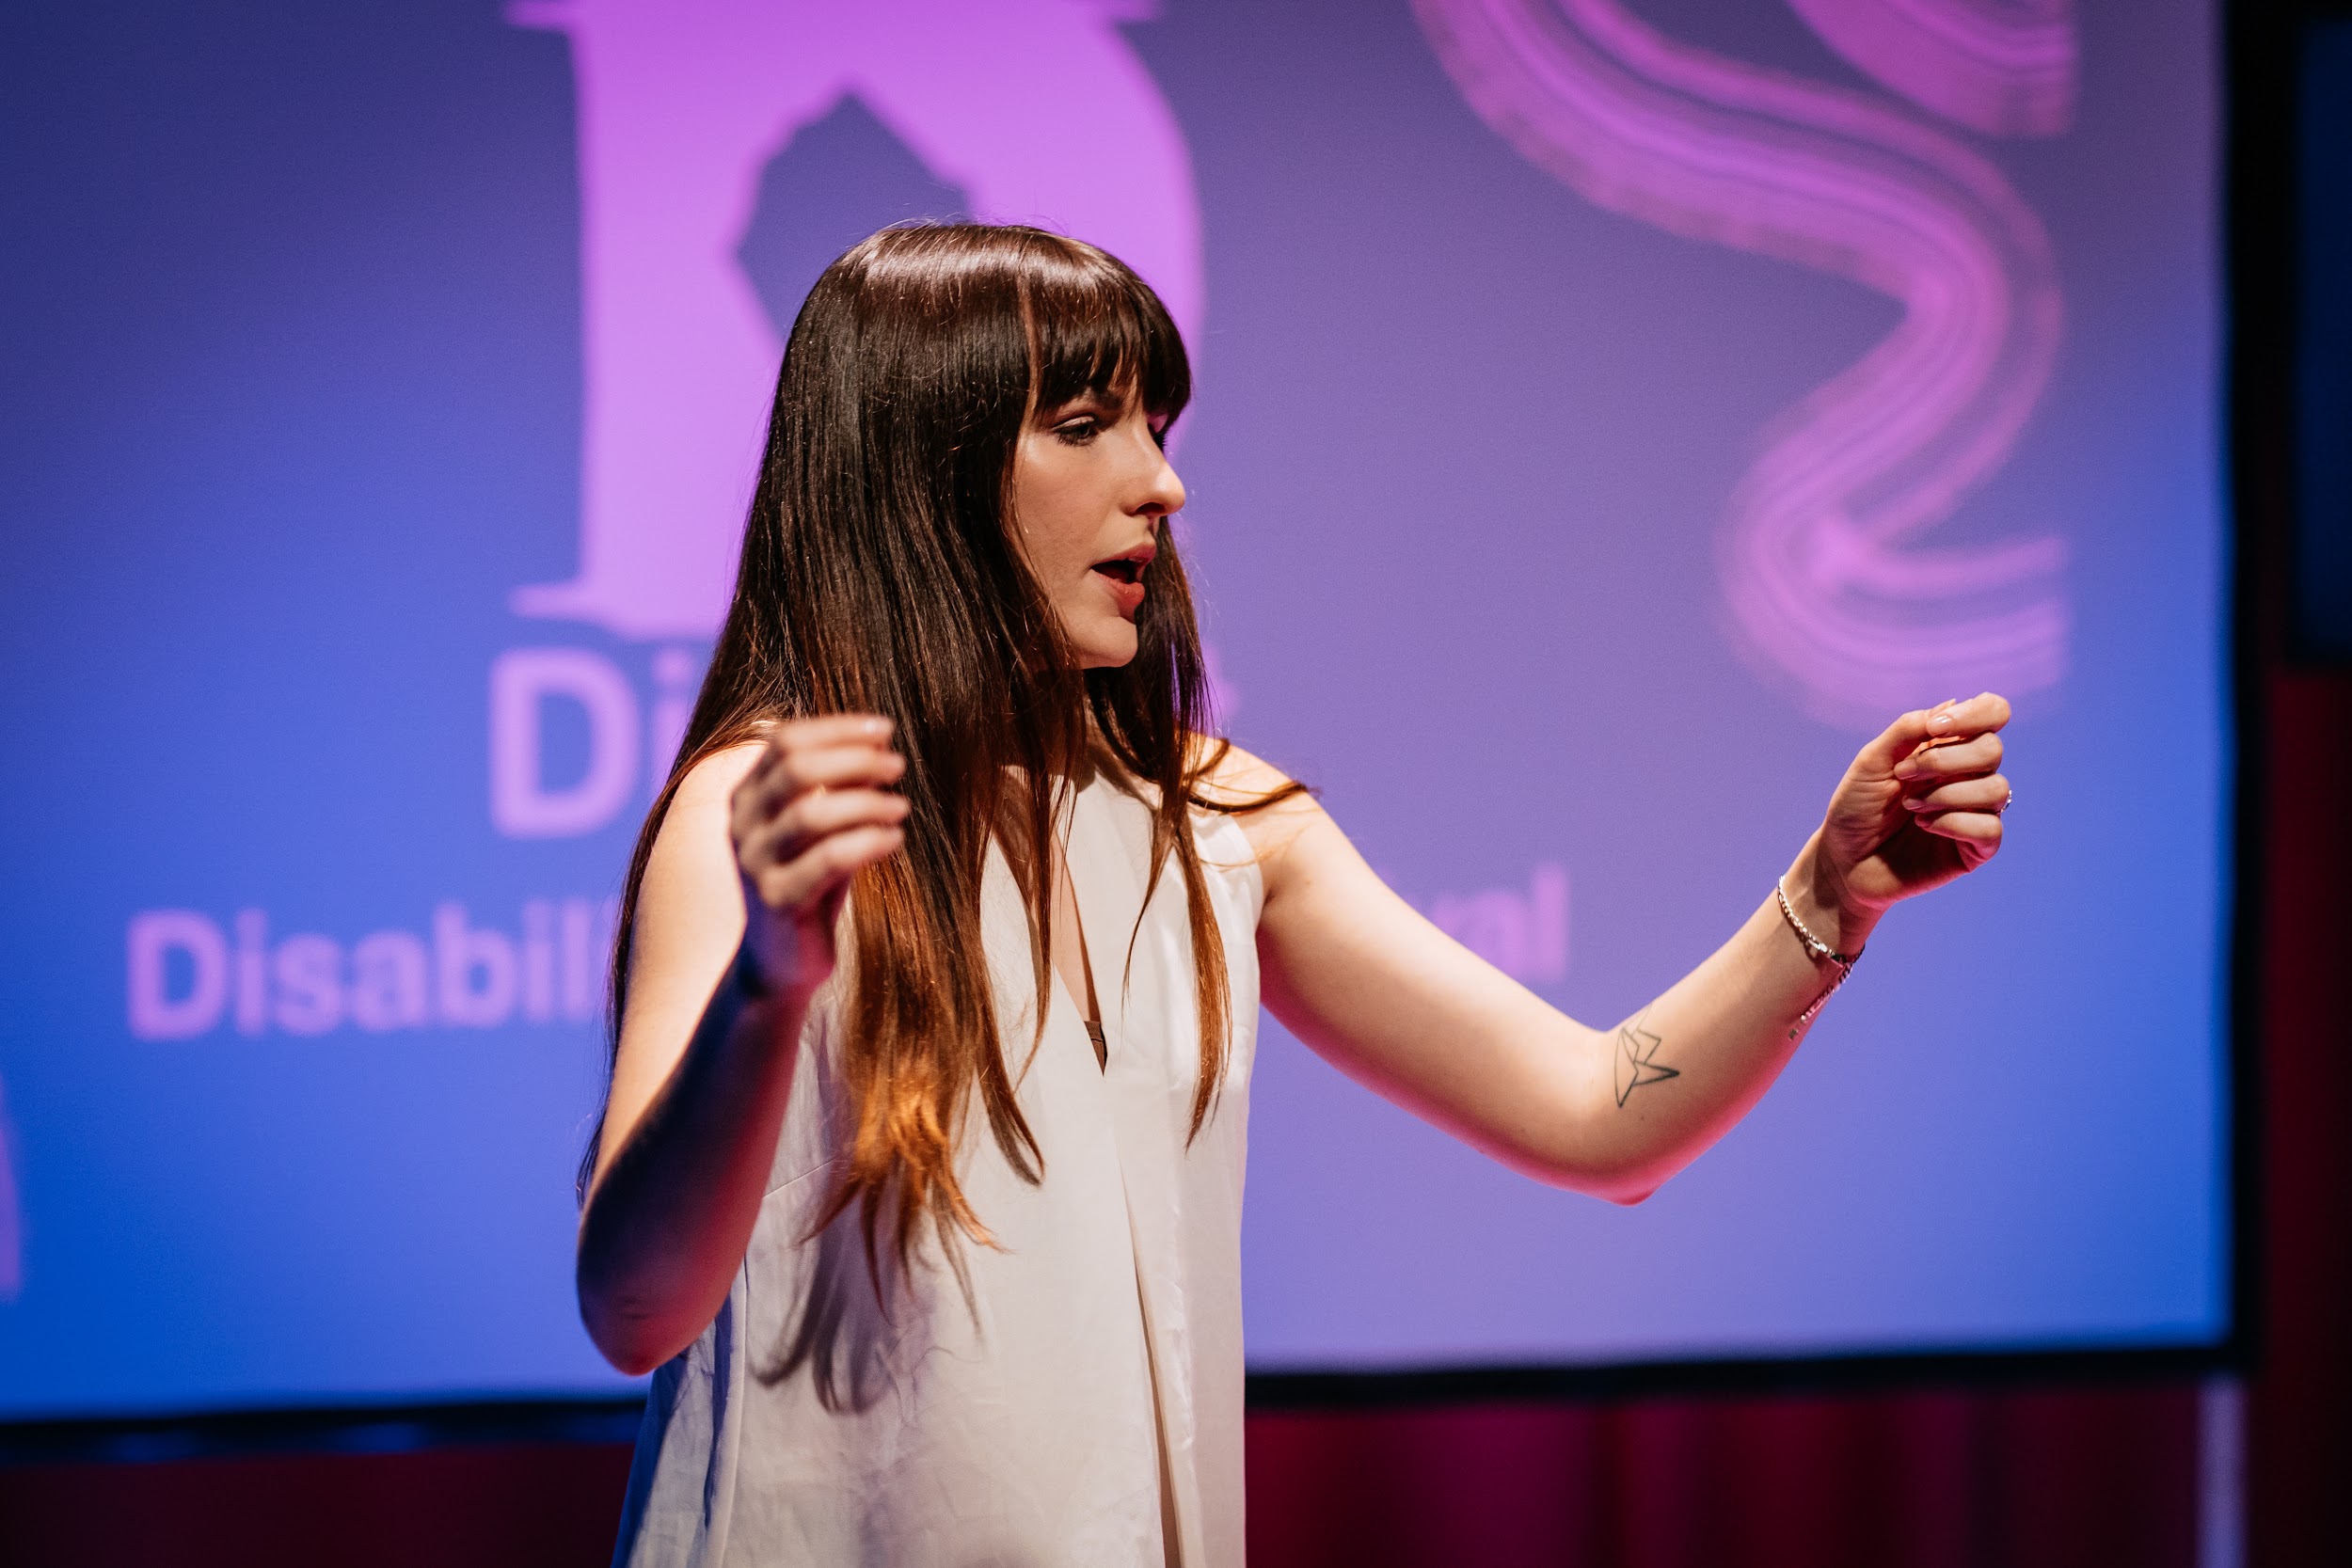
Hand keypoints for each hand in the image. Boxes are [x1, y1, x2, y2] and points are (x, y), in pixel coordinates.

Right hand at [728, 715, 908, 996]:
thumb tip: (880, 746)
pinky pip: (828, 859)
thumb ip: (841, 790)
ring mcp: (755, 863)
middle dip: (854, 759)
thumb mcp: (825, 829)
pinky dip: (868, 841)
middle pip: (795, 768)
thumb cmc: (810, 883)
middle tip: (898, 766)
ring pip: (811, 813)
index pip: (785, 740)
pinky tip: (894, 839)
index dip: (836, 729)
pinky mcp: (777, 900)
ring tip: (902, 807)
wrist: (782, 961)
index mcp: (748, 796)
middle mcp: (742, 824)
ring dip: (867, 802)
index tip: (885, 729)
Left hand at [1799, 693, 2013, 945]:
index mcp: (1949, 746)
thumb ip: (1909, 729)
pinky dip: (1954, 823)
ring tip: (1910, 807)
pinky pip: (1990, 828)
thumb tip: (1952, 703)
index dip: (1976, 714)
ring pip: (1996, 789)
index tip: (1935, 728)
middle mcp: (1969, 775)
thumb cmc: (1857, 808)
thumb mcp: (1873, 760)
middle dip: (1943, 760)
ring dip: (1945, 794)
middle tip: (1903, 775)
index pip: (1992, 713)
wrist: (1843, 860)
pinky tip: (1924, 826)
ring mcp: (1976, 811)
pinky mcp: (1977, 847)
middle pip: (1992, 750)